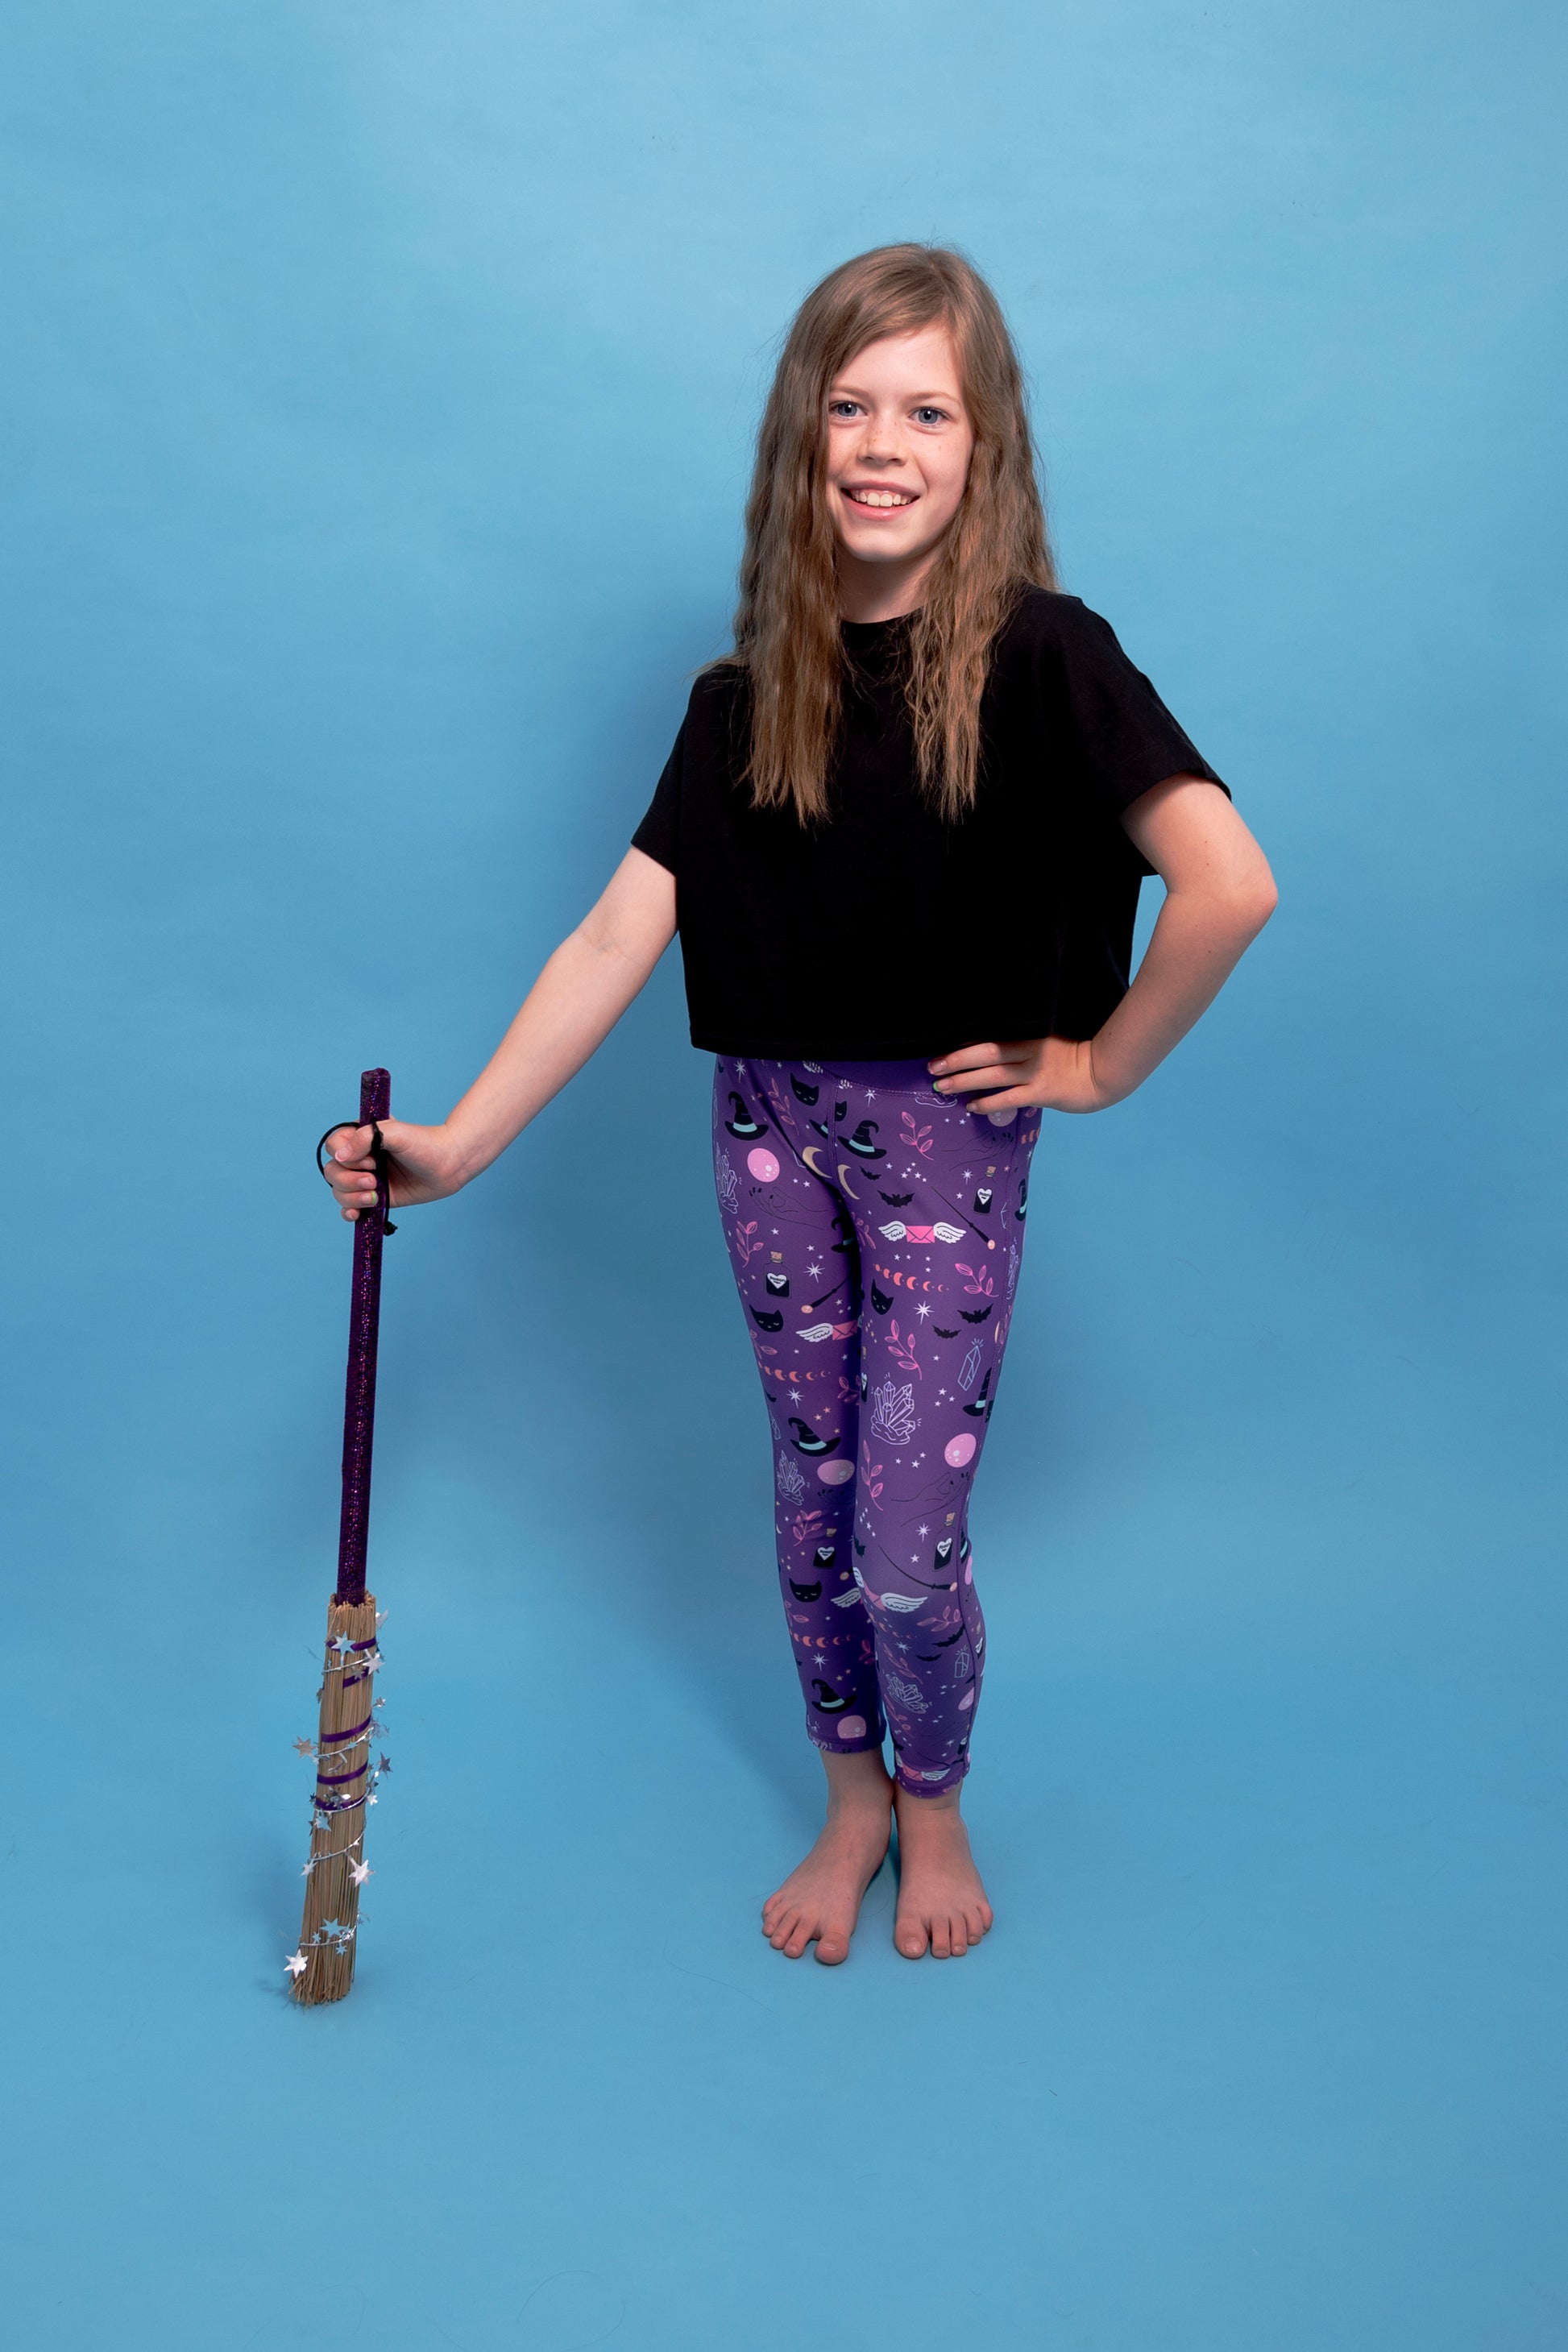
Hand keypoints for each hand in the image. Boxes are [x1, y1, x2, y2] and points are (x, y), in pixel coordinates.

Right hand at [319, 1119, 464, 1221]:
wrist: (449, 1166)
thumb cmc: (425, 1144)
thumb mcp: (395, 1133)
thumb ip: (365, 1138)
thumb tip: (340, 1157)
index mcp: (362, 1138)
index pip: (333, 1146)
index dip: (346, 1156)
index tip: (370, 1159)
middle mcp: (361, 1158)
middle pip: (333, 1172)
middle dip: (349, 1180)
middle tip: (374, 1178)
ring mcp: (367, 1179)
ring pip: (339, 1191)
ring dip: (352, 1197)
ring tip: (375, 1195)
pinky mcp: (376, 1197)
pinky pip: (350, 1208)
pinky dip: (349, 1212)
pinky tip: (357, 1214)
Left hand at [927, 1037, 1120, 1114]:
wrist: (1106, 1072)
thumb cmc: (1078, 1058)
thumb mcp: (1050, 1044)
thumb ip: (1027, 1047)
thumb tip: (998, 1054)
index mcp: (1030, 1036)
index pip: (991, 1037)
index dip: (965, 1042)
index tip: (942, 1045)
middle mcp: (1028, 1052)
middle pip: (985, 1053)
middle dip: (956, 1059)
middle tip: (931, 1066)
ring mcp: (1034, 1072)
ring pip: (992, 1075)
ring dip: (963, 1081)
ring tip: (941, 1087)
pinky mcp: (1041, 1092)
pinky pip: (1008, 1098)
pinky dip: (987, 1103)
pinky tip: (970, 1107)